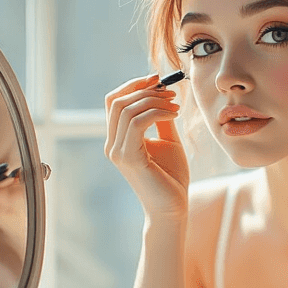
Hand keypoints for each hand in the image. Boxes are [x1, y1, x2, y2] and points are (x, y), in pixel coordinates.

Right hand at [104, 73, 188, 220]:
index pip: (114, 101)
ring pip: (126, 109)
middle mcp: (112, 144)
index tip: (158, 80)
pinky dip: (157, 112)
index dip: (134, 85)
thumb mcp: (167, 140)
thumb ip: (160, 118)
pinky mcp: (129, 158)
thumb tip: (162, 93)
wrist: (173, 208)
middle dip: (144, 89)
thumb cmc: (171, 178)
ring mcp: (117, 152)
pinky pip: (137, 122)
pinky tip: (174, 115)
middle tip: (170, 91)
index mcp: (118, 139)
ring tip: (176, 105)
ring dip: (154, 100)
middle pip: (116, 101)